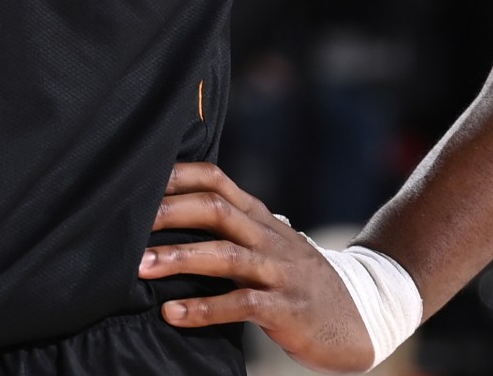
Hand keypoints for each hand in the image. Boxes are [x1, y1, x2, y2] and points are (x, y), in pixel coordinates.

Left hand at [137, 163, 376, 371]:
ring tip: (141, 267)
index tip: (139, 179)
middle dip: (171, 212)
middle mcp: (269, 237)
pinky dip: (204, 308)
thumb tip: (175, 215)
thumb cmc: (299, 281)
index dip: (179, 176)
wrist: (362, 316)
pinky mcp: (287, 309)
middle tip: (130, 222)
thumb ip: (232, 229)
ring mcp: (280, 272)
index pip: (217, 181)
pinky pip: (242, 304)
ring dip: (179, 259)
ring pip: (226, 255)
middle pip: (217, 209)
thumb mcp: (269, 245)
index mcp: (260, 218)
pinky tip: (173, 313)